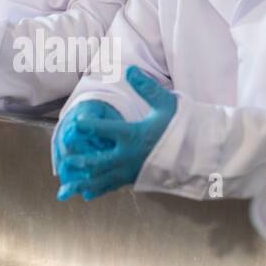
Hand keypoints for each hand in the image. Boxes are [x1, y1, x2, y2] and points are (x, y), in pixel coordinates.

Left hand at [56, 67, 176, 201]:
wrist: (199, 153)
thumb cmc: (182, 127)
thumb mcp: (166, 104)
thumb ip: (146, 88)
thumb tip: (131, 70)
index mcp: (132, 135)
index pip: (103, 129)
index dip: (87, 125)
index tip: (75, 123)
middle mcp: (128, 156)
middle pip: (97, 161)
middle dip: (80, 161)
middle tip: (65, 160)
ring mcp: (132, 171)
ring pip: (102, 180)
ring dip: (83, 183)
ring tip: (66, 188)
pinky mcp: (136, 180)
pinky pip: (113, 186)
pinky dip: (98, 190)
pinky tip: (86, 194)